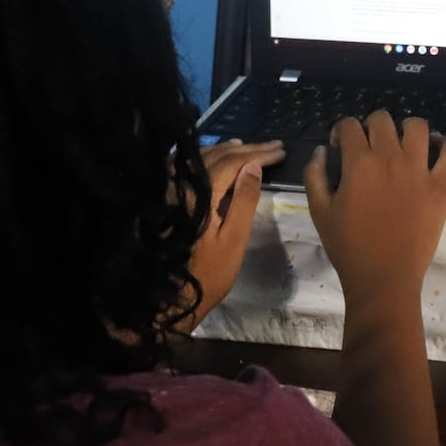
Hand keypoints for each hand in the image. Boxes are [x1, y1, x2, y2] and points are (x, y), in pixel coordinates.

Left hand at [179, 138, 285, 330]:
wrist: (166, 298)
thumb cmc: (207, 274)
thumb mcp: (233, 240)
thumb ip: (243, 201)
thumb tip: (254, 166)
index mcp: (200, 194)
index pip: (233, 162)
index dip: (259, 155)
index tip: (282, 152)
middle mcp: (180, 185)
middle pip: (216, 157)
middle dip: (247, 150)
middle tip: (274, 147)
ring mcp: (168, 191)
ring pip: (199, 159)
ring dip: (225, 151)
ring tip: (247, 147)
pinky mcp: (164, 199)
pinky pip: (184, 168)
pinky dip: (204, 160)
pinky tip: (212, 160)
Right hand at [304, 112, 445, 305]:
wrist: (384, 276)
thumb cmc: (348, 246)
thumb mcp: (318, 210)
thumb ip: (315, 174)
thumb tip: (322, 150)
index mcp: (359, 163)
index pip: (349, 125)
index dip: (340, 131)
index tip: (339, 146)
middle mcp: (391, 158)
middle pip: (382, 120)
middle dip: (370, 126)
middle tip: (369, 146)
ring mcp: (420, 170)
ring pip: (417, 127)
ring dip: (405, 128)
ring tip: (401, 142)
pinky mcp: (441, 186)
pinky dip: (443, 144)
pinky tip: (434, 147)